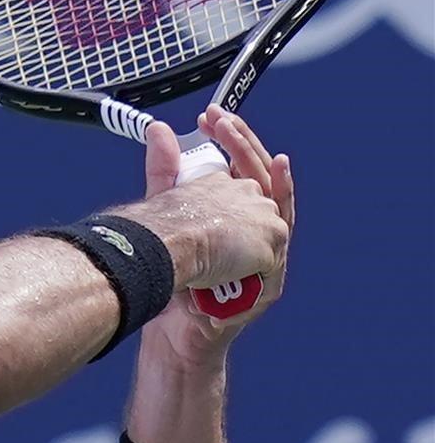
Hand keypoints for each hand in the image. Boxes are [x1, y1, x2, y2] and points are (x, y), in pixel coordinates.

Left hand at [141, 105, 294, 367]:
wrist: (169, 327)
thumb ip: (165, 173)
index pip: (238, 168)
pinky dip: (282, 215)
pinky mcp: (269, 279)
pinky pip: (281, 244)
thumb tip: (159, 130)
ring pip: (278, 206)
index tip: (213, 115)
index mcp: (232, 215)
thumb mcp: (167, 216)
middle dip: (245, 147)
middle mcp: (253, 231)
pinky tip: (278, 186)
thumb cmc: (171, 277)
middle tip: (225, 122)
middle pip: (259, 180)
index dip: (230, 140)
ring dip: (271, 176)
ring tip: (266, 154)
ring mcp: (265, 254)